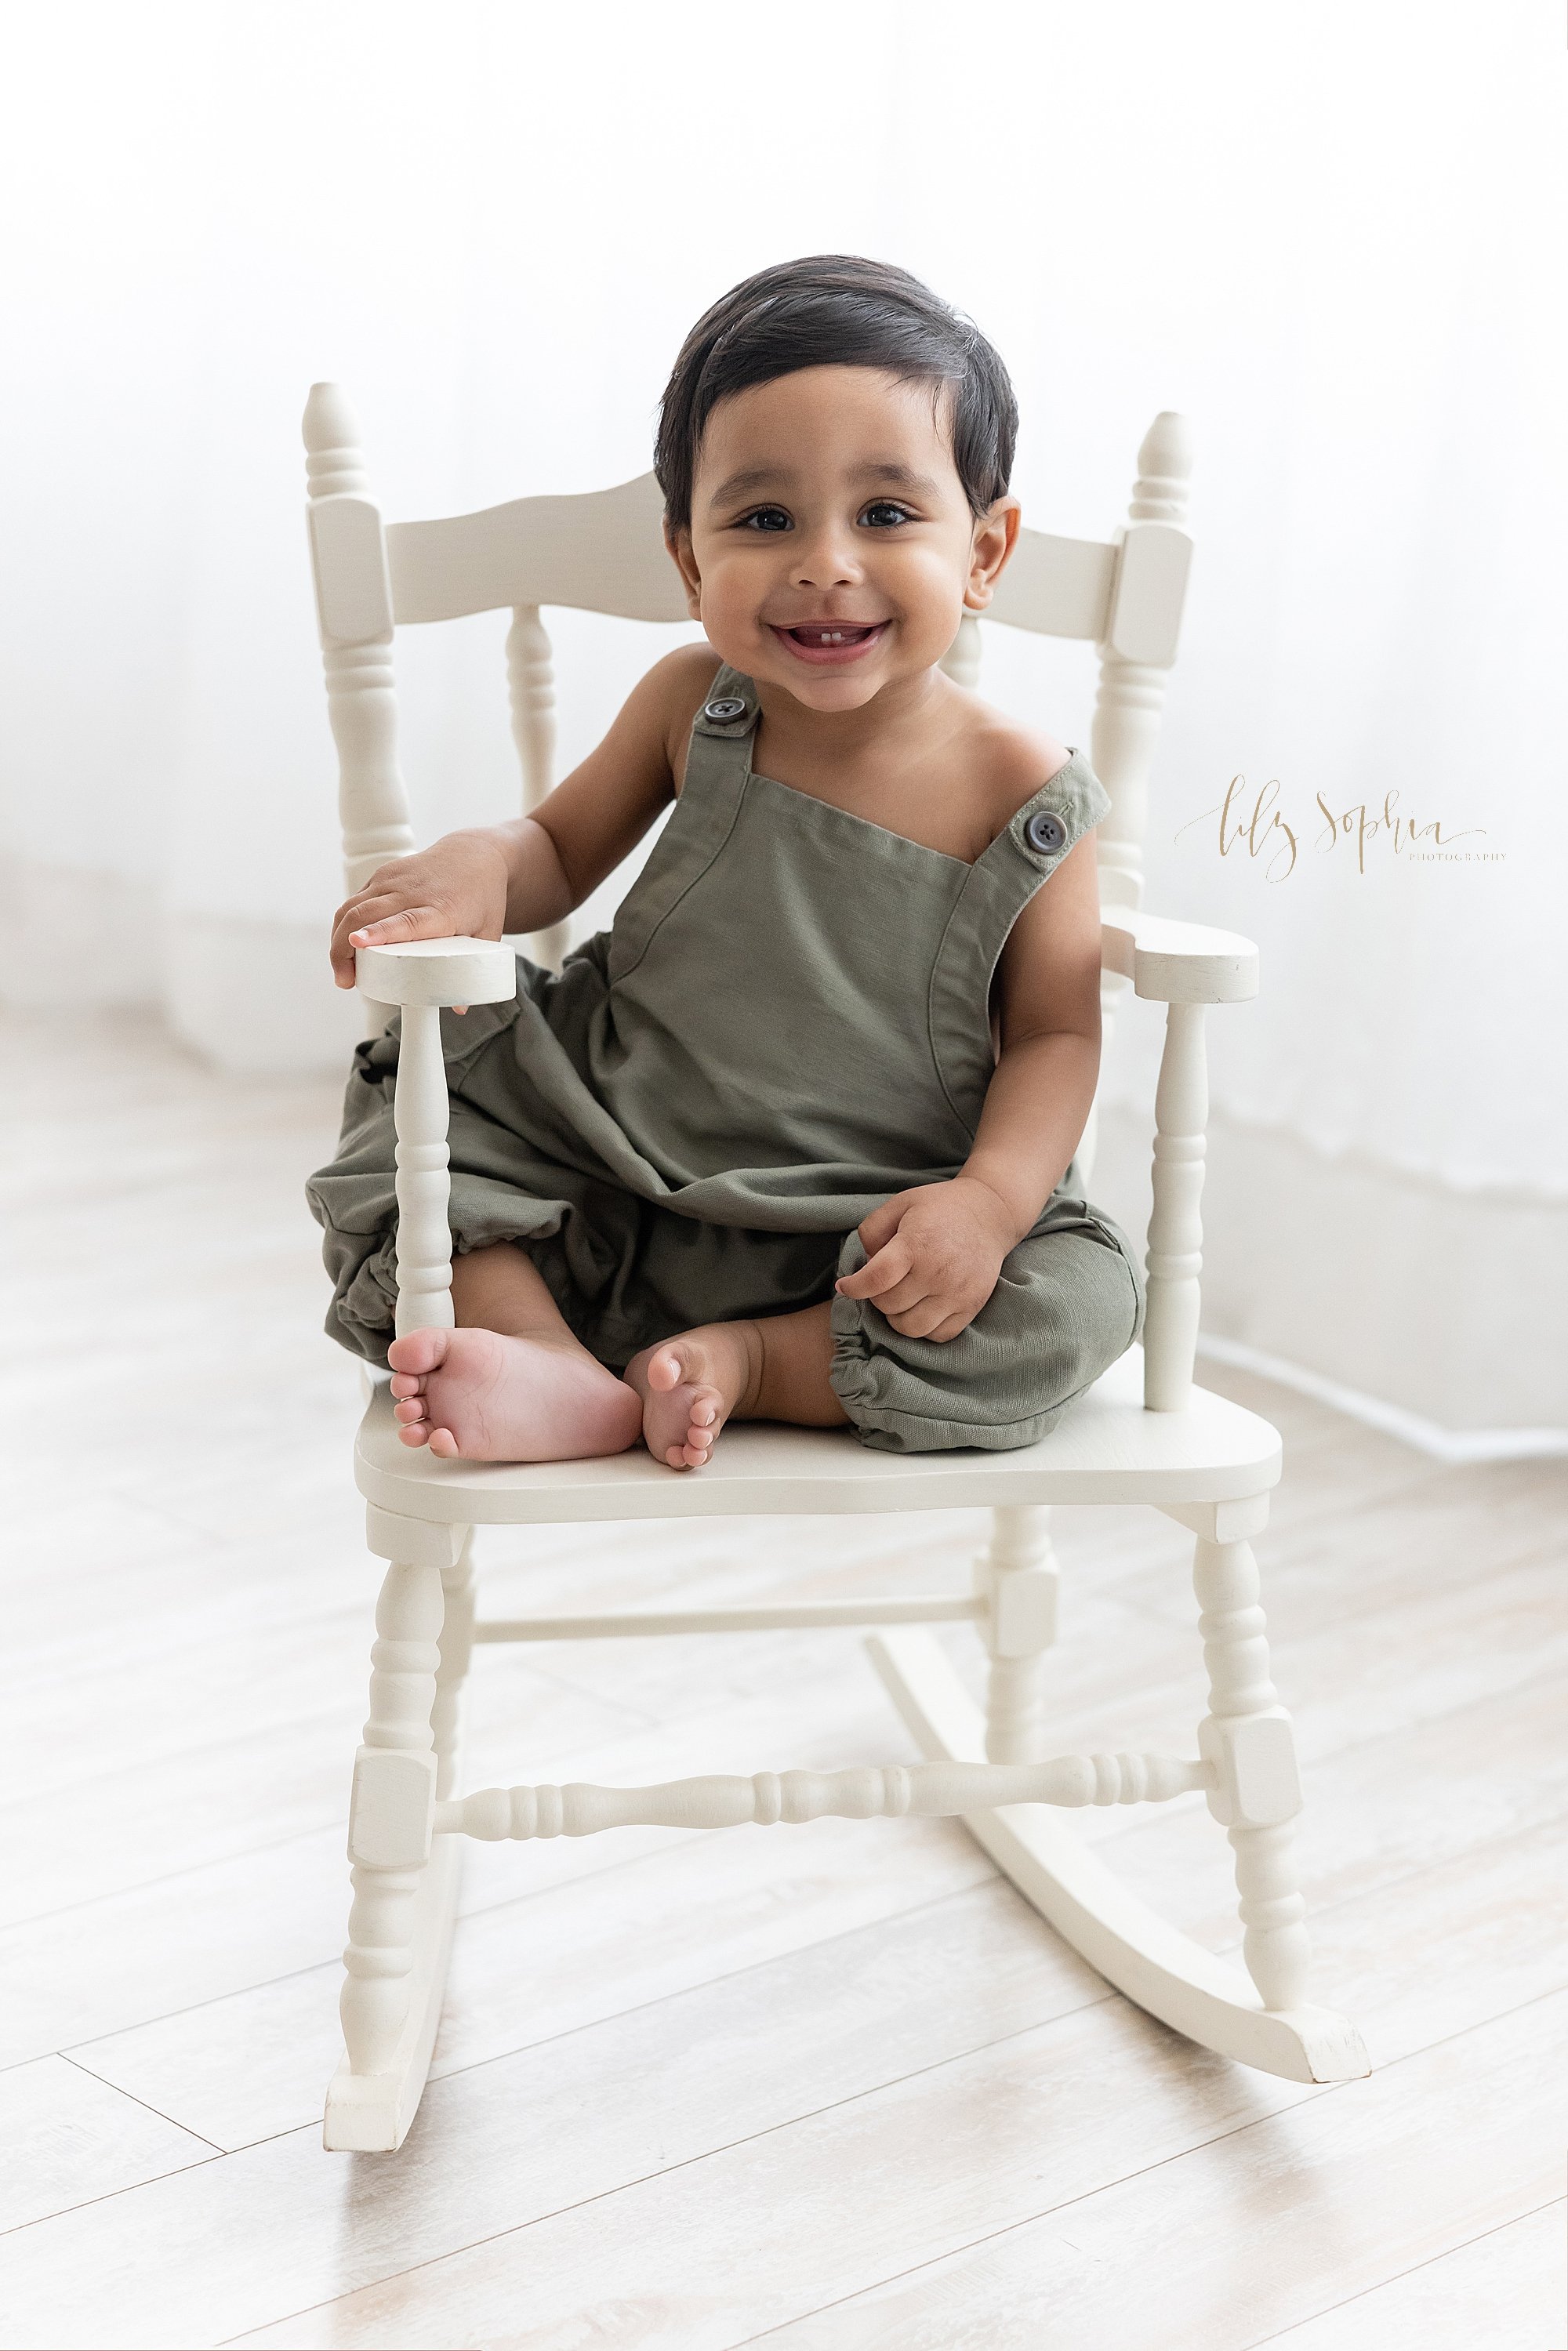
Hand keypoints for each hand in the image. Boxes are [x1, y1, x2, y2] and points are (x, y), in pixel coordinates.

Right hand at [330, 831, 510, 989]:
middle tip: (345, 981)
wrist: (475, 855)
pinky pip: (355, 900)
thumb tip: (459, 1009)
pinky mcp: (383, 874)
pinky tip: (344, 947)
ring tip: (342, 972)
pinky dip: (345, 924)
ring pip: (353, 907)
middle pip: (366, 915)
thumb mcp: (486, 933)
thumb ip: (472, 970)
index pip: (405, 921)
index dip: (378, 932)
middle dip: (344, 948)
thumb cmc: (482, 897)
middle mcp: (413, 891)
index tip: (356, 943)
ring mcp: (394, 879)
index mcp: (441, 908)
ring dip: (338, 940)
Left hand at [835, 1177, 1019, 1340]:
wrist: (991, 1213)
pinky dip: (924, 1328)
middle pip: (890, 1306)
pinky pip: (938, 1335)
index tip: (845, 1286)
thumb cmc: (939, 1208)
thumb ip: (872, 1230)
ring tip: (901, 1299)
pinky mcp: (972, 1306)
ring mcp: (957, 1293)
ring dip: (897, 1318)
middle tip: (883, 1284)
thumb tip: (866, 1264)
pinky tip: (922, 1308)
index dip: (854, 1287)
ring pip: (911, 1328)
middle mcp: (937, 1272)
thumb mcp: (901, 1203)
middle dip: (877, 1297)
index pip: (876, 1279)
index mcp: (916, 1244)